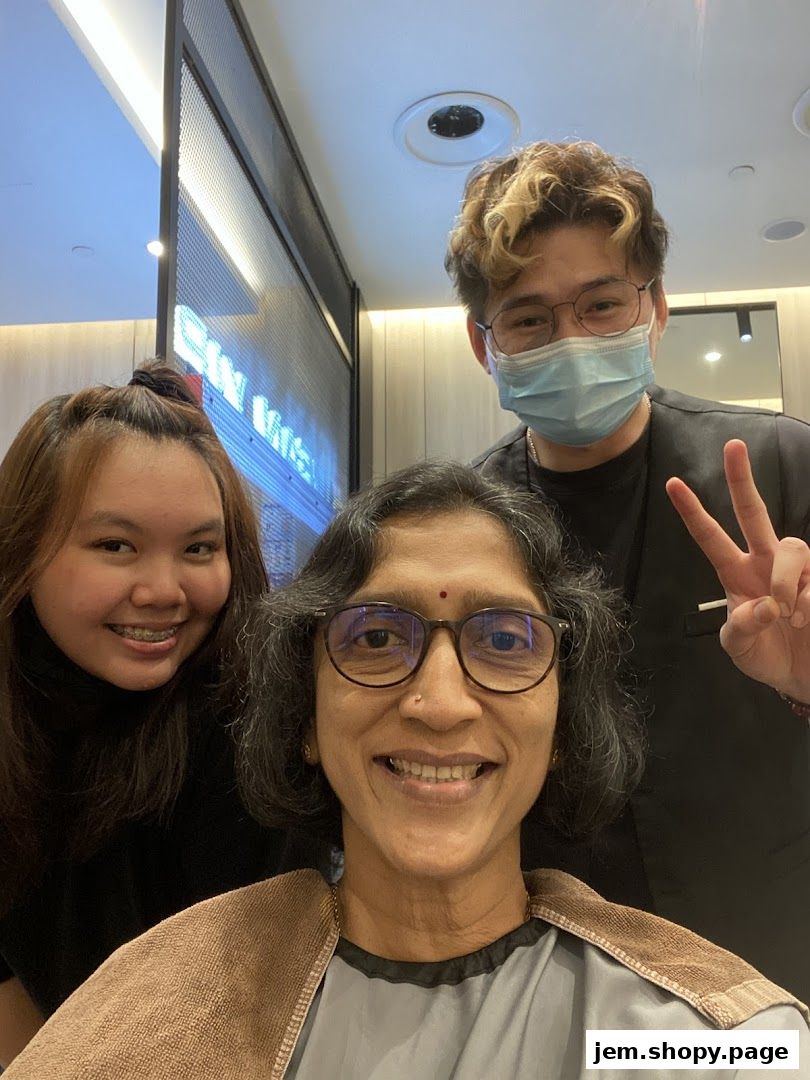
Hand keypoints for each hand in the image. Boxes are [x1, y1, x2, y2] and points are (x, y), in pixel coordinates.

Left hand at [666, 439, 809, 702]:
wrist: (803, 677)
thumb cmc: (767, 656)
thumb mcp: (739, 649)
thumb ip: (741, 627)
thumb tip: (765, 605)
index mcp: (737, 574)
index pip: (711, 538)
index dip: (693, 512)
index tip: (672, 483)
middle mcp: (767, 563)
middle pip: (754, 513)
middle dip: (742, 480)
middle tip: (732, 446)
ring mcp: (800, 569)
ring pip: (793, 547)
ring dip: (786, 583)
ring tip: (789, 616)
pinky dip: (806, 603)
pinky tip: (806, 621)